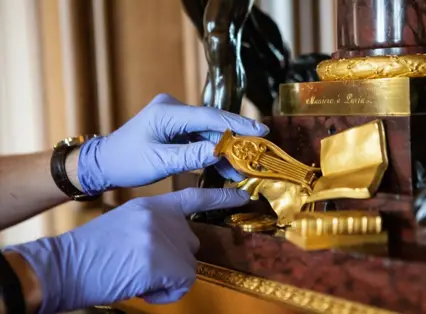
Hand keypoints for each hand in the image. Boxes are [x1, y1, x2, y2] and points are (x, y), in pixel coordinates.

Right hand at [4, 188, 249, 312]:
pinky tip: (142, 287)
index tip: (242, 196)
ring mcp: (163, 238)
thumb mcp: (128, 222)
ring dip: (168, 278)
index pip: (194, 196)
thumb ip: (155, 225)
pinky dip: (165, 293)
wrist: (64, 265)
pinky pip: (181, 284)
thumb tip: (176, 244)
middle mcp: (162, 217)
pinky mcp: (162, 261)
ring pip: (187, 266)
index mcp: (153, 204)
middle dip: (175, 259)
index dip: (221, 197)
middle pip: (191, 243)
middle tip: (143, 266)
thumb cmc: (93, 249)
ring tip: (137, 276)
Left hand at [78, 93, 268, 194]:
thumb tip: (220, 152)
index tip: (260, 131)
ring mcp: (175, 118)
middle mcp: (173, 109)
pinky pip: (200, 138)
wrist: (104, 163)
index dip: (236, 124)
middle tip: (257, 154)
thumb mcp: (158, 162)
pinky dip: (212, 152)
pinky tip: (226, 168)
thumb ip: (190, 157)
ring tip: (242, 170)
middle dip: (234, 140)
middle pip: (212, 123)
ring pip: (208, 132)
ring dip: (224, 150)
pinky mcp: (176, 128)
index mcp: (167, 113)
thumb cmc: (126, 163)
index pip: (208, 117)